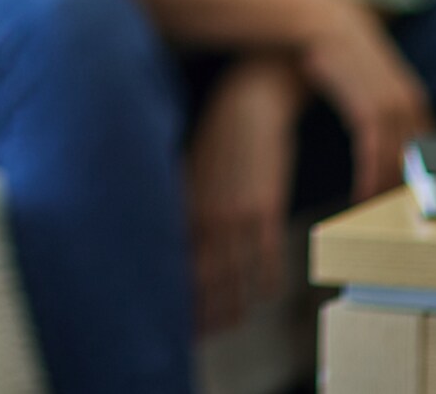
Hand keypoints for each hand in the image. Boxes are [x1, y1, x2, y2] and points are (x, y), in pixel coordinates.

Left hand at [186, 53, 302, 333]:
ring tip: (229, 324)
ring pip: (234, 275)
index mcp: (183, 207)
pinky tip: (262, 294)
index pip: (176, 264)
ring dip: (232, 305)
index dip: (175, 296)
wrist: (250, 102)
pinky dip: (264, 281)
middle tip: (199, 334)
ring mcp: (237, 214)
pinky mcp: (267, 206)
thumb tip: (167, 235)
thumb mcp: (189, 170)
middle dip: (201, 310)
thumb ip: (182, 204)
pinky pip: (267, 257)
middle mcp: (206, 215)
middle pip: (202, 279)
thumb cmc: (216, 136)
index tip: (173, 318)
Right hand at [297, 0, 432, 201]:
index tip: (406, 197)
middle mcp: (408, 101)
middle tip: (397, 216)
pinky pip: (375, 151)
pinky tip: (361, 194)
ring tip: (376, 213)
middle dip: (408, 188)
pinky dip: (370, 176)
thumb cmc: (335, 50)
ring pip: (398, 159)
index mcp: (410, 96)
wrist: (319, 16)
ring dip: (387, 188)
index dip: (417, 173)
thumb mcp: (363, 79)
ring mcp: (391, 102)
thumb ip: (373, 104)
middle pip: (417, 157)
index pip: (424, 145)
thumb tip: (374, 134)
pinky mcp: (368, 104)